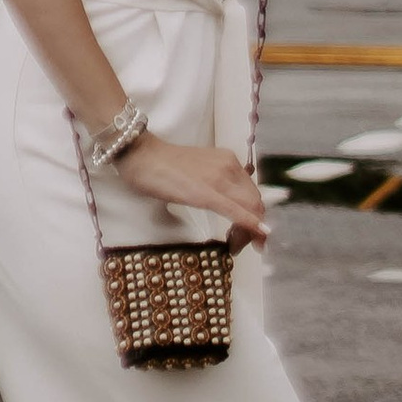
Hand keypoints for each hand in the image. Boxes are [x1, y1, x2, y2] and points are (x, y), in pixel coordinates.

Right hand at [114, 131, 270, 251]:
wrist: (143, 155)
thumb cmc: (166, 166)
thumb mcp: (201, 172)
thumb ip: (218, 185)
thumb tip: (233, 207)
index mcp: (229, 161)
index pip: (254, 194)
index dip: (256, 218)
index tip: (248, 236)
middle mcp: (229, 166)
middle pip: (256, 203)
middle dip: (254, 229)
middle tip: (240, 246)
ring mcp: (218, 178)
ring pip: (250, 208)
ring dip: (248, 233)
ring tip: (234, 246)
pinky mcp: (204, 193)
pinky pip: (234, 210)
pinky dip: (249, 223)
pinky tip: (258, 235)